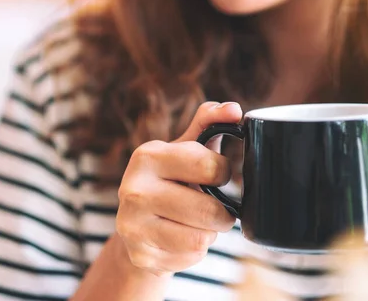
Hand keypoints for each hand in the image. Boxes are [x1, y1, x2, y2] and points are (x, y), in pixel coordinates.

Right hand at [116, 102, 241, 276]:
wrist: (137, 226)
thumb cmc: (171, 180)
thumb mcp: (186, 149)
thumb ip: (209, 123)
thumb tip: (234, 109)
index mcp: (147, 156)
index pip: (209, 167)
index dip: (222, 172)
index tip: (215, 174)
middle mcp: (133, 189)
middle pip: (210, 211)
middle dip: (222, 212)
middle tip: (213, 207)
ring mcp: (133, 225)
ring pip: (202, 238)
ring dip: (208, 233)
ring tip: (195, 223)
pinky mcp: (141, 255)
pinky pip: (190, 258)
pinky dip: (194, 251)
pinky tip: (180, 239)